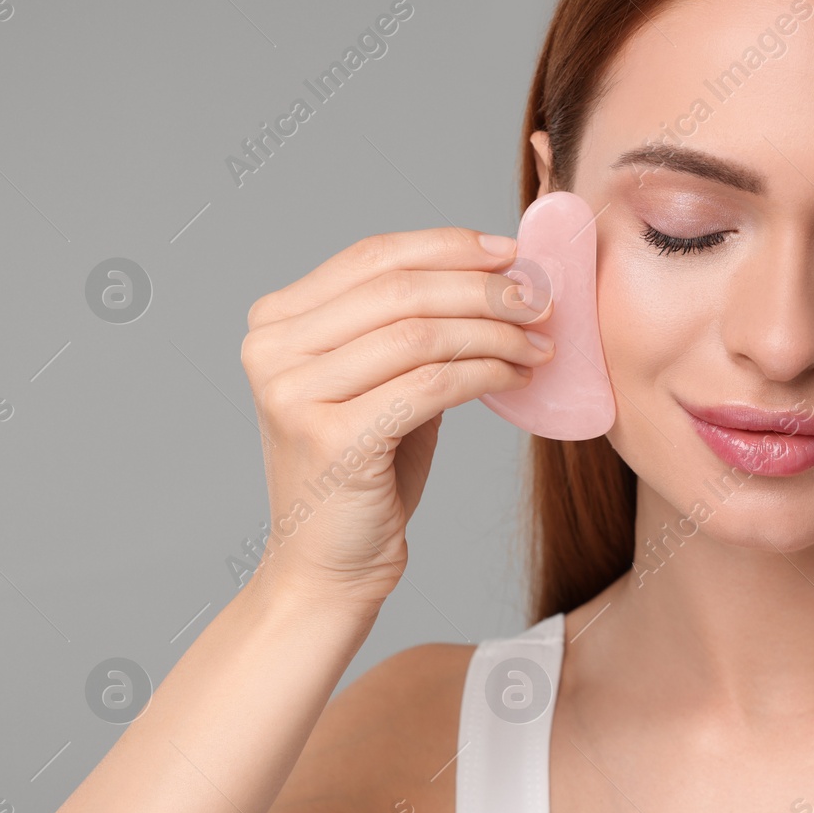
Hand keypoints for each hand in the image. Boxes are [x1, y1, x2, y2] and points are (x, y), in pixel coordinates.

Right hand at [238, 226, 554, 607]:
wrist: (329, 566)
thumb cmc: (363, 474)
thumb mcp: (379, 384)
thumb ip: (410, 329)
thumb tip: (498, 279)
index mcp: (276, 323)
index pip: (372, 257)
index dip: (448, 246)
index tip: (511, 252)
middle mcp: (273, 351)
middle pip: (399, 289)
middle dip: (482, 289)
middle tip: (540, 300)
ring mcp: (295, 394)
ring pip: (419, 334)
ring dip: (493, 333)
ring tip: (537, 344)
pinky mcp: (332, 438)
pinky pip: (430, 385)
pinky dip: (484, 373)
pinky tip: (516, 377)